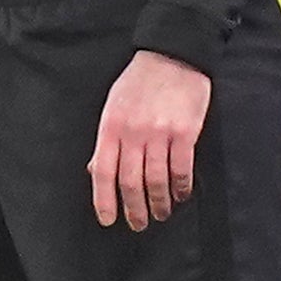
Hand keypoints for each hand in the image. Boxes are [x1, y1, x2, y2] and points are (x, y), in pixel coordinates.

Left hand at [89, 49, 210, 229]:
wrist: (171, 56)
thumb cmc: (138, 84)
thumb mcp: (112, 107)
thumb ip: (107, 140)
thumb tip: (95, 170)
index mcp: (110, 126)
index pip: (103, 171)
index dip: (104, 200)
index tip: (107, 220)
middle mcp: (132, 132)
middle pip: (130, 181)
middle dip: (134, 209)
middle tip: (138, 224)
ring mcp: (159, 133)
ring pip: (157, 180)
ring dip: (159, 203)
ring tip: (161, 213)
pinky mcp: (185, 132)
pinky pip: (182, 169)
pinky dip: (181, 188)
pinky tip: (181, 195)